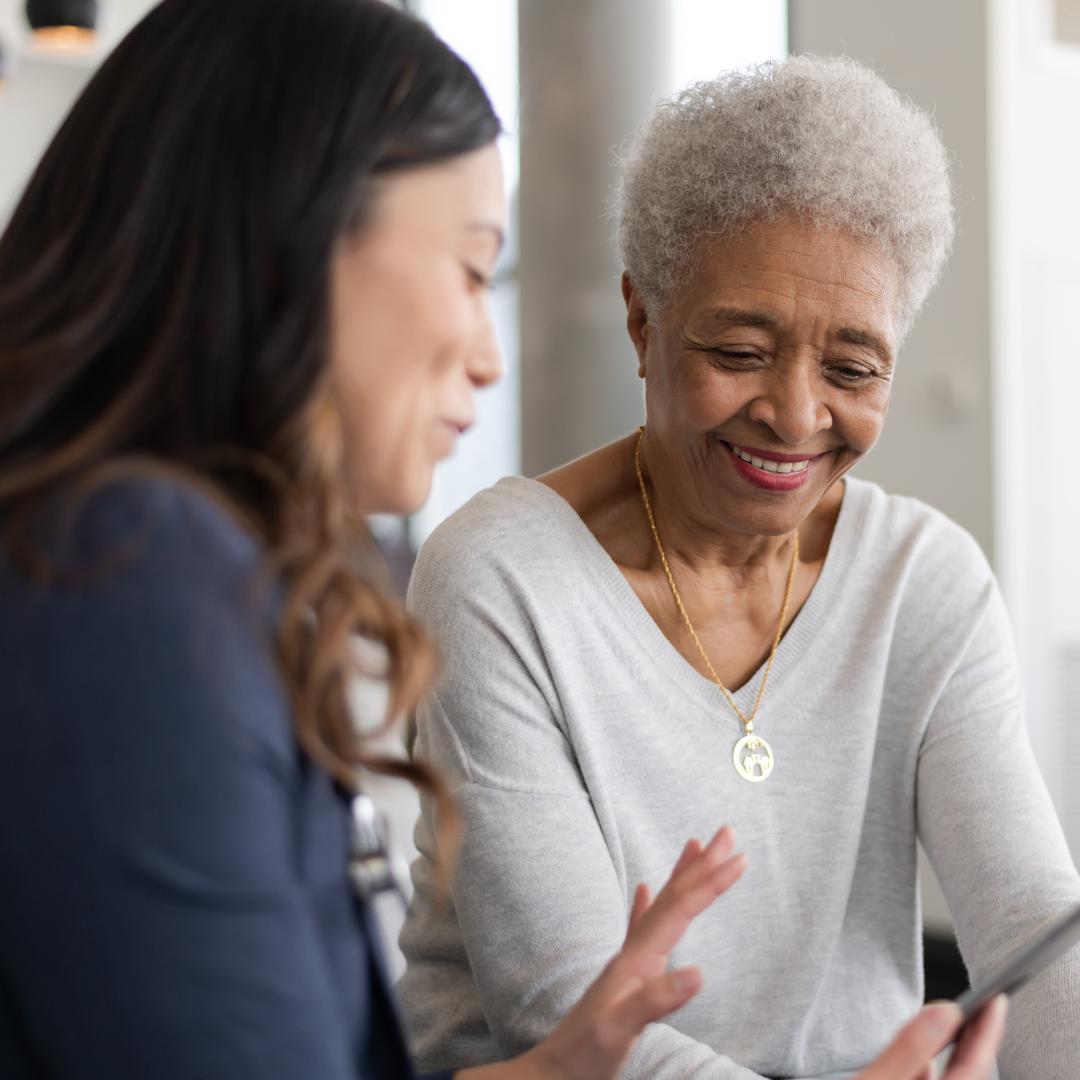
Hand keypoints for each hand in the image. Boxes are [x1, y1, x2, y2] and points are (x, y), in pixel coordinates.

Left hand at [459, 825, 746, 1079]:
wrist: (552, 1072)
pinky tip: (643, 889)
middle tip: (726, 833)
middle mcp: (632, 952)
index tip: (739, 857)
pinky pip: (639, 927)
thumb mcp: (620, 1030)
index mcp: (636, 960)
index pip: (679, 910)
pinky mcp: (623, 976)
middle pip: (672, 897)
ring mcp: (627, 962)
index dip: (710, 883)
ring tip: (695, 846)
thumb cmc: (583, 1054)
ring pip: (660, 906)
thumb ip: (656, 1000)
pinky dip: (646, 904)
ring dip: (681, 875)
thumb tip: (699, 972)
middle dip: (702, 865)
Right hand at [857, 996, 1007, 1079]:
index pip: (973, 1070)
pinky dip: (931, 1074)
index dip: (987, 1033)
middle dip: (976, 1044)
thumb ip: (909, 1047)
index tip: (995, 1001)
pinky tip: (925, 1064)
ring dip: (954, 1059)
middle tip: (984, 1007)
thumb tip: (943, 1013)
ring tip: (955, 1027)